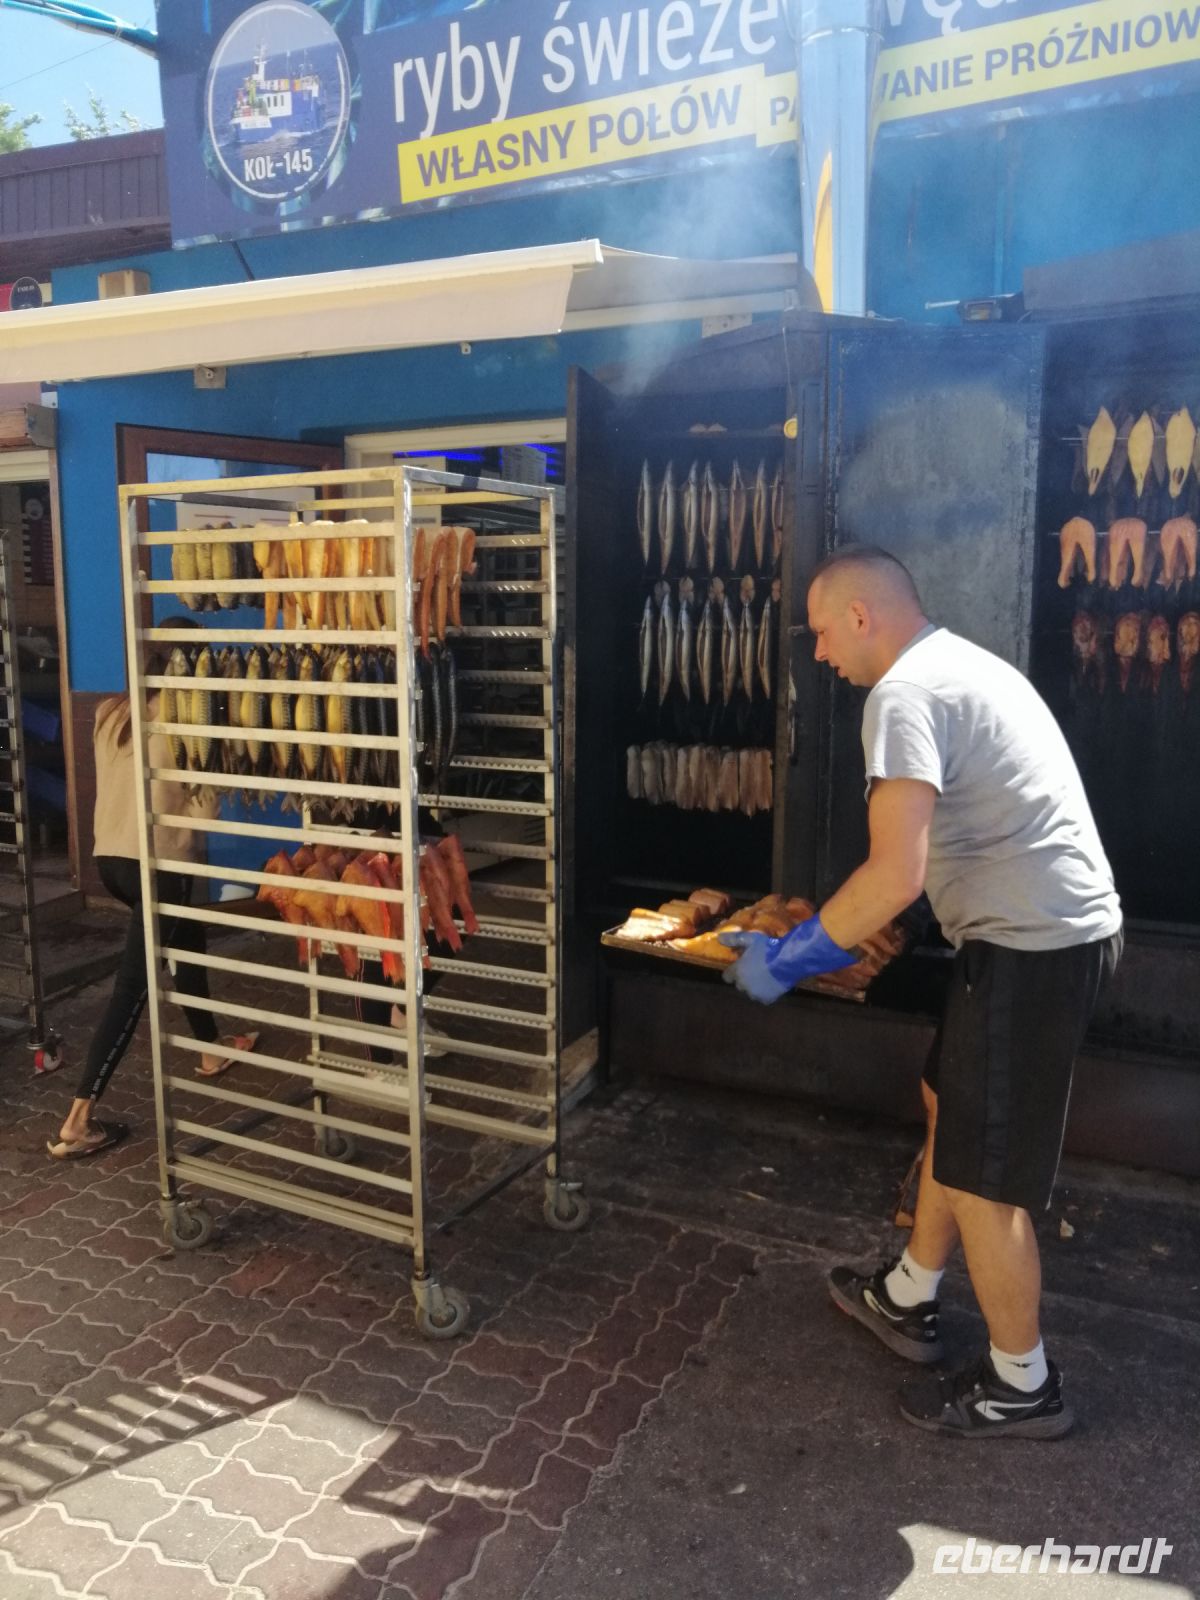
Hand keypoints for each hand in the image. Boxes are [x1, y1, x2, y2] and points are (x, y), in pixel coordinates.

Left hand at [719, 915, 855, 1005]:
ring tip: (766, 976)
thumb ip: (733, 939)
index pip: (727, 976)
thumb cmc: (768, 949)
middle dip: (746, 978)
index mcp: (737, 972)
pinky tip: (773, 984)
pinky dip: (767, 993)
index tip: (739, 967)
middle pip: (740, 985)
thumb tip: (718, 937)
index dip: (733, 972)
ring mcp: (755, 994)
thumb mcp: (750, 939)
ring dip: (756, 986)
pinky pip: (764, 998)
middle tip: (757, 969)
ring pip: (752, 992)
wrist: (788, 961)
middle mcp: (743, 985)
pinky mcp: (767, 999)